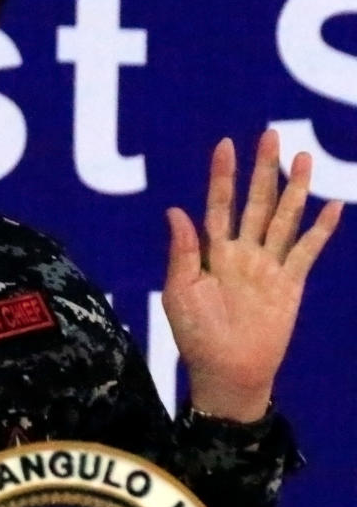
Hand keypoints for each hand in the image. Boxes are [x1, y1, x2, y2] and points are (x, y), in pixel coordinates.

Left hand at [162, 130, 341, 421]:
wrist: (226, 371)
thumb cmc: (196, 334)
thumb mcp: (180, 291)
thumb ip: (183, 251)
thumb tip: (175, 209)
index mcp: (212, 251)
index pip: (219, 204)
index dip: (222, 175)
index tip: (225, 144)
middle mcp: (242, 252)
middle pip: (256, 202)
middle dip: (262, 170)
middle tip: (270, 136)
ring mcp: (268, 266)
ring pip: (284, 219)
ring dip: (294, 189)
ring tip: (304, 158)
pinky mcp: (290, 283)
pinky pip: (307, 251)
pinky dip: (321, 230)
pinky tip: (331, 206)